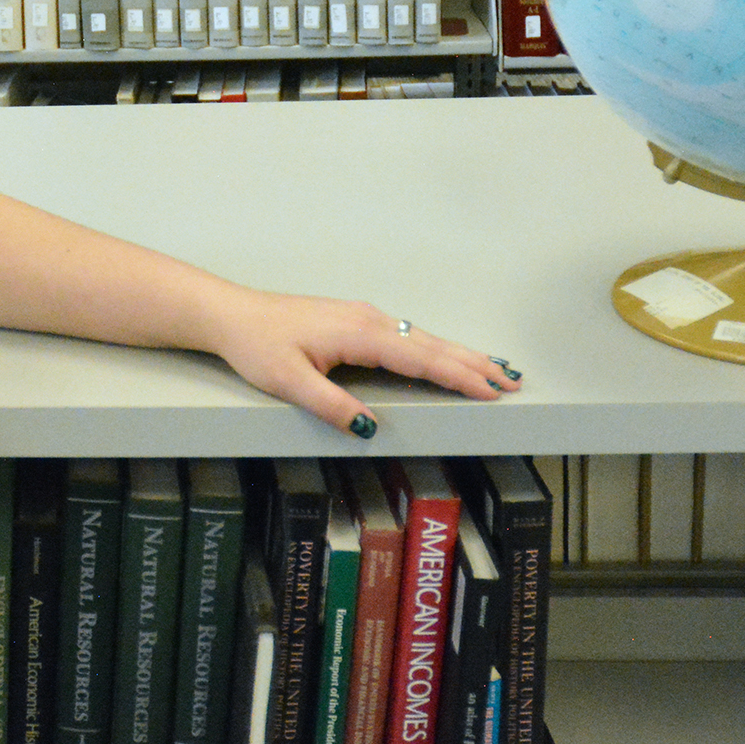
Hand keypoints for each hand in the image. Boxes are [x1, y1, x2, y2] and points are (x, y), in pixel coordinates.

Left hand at [208, 290, 519, 435]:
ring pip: (423, 337)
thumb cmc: (256, 345)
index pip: (421, 358)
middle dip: (474, 364)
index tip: (492, 390)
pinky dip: (436, 347)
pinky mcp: (355, 320)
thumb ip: (331, 404)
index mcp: (359, 334)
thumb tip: (369, 428)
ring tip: (495, 371)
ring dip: (460, 354)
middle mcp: (369, 320)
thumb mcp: (289, 382)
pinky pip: (408, 335)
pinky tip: (445, 356)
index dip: (458, 376)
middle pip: (432, 344)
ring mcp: (364, 317)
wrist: (231, 315)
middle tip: (513, 381)